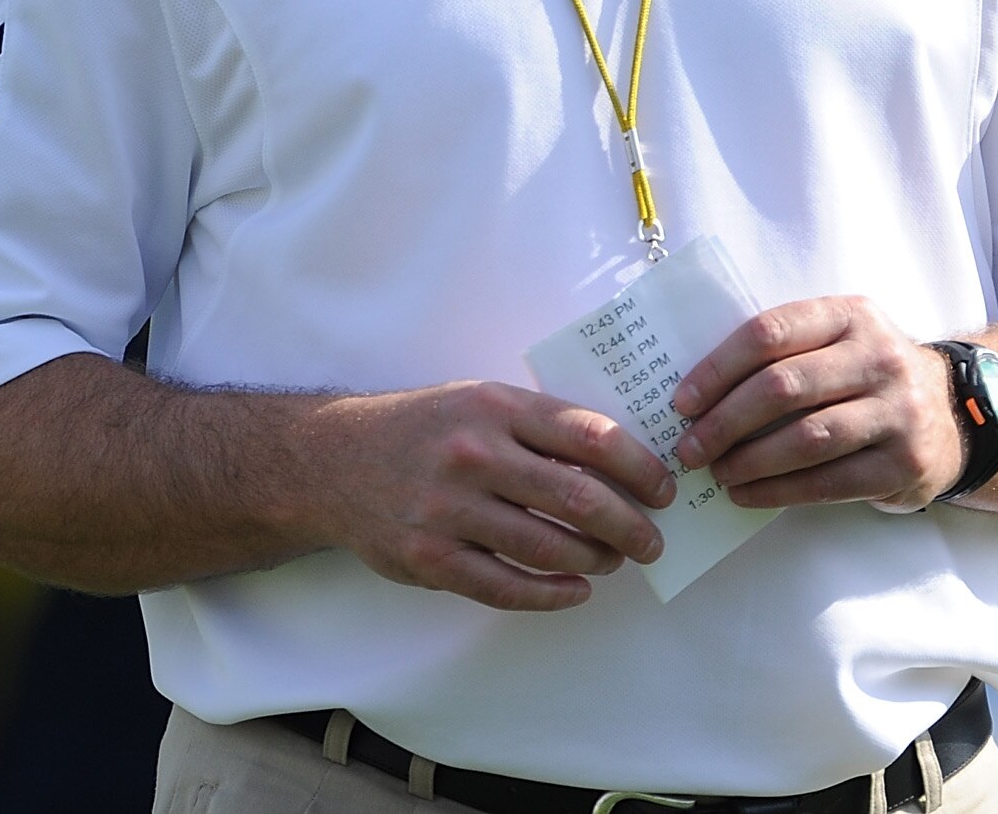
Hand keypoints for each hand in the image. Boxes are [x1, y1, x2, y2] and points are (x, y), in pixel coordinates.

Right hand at [307, 381, 675, 611]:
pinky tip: (575, 590)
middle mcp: (475, 455)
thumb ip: (540, 426)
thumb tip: (623, 461)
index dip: (639, 467)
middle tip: (652, 541)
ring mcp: (450, 510)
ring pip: (548, 547)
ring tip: (614, 561)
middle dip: (630, 525)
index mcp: (496, 407)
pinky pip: (506, 587)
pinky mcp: (431, 558)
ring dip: (595, 560)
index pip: (590, 436)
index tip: (663, 489)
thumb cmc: (424, 429)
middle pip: (578, 497)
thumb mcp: (479, 402)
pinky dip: (552, 594)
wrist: (334, 460)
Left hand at [668, 297, 962, 510]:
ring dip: (750, 460)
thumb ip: (784, 351)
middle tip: (690, 447)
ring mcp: (898, 411)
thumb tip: (700, 392)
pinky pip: (829, 481)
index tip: (683, 400)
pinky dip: (779, 491)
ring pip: (807, 438)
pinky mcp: (904, 462)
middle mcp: (879, 357)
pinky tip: (747, 494)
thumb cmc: (868, 376)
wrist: (952, 414)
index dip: (718, 368)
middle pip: (784, 387)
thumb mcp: (838, 341)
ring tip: (716, 473)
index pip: (770, 332)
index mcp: (850, 315)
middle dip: (726, 421)